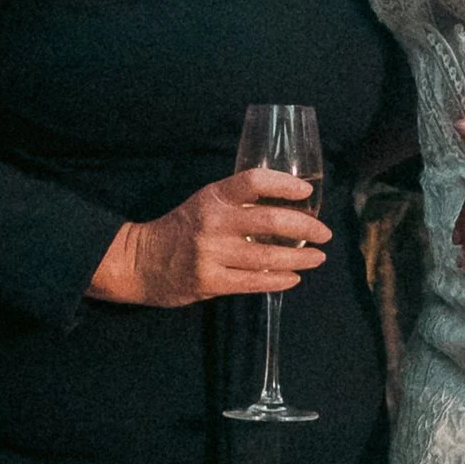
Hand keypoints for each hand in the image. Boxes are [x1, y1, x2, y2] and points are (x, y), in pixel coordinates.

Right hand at [92, 165, 328, 308]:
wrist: (139, 261)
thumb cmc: (180, 229)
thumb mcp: (204, 203)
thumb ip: (237, 202)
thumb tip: (286, 205)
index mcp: (213, 196)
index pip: (254, 181)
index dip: (284, 184)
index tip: (307, 192)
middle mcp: (213, 222)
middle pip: (271, 221)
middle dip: (306, 227)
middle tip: (325, 233)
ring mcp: (211, 254)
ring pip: (268, 257)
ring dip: (300, 258)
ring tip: (317, 258)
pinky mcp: (209, 281)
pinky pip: (253, 282)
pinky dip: (278, 280)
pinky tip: (294, 278)